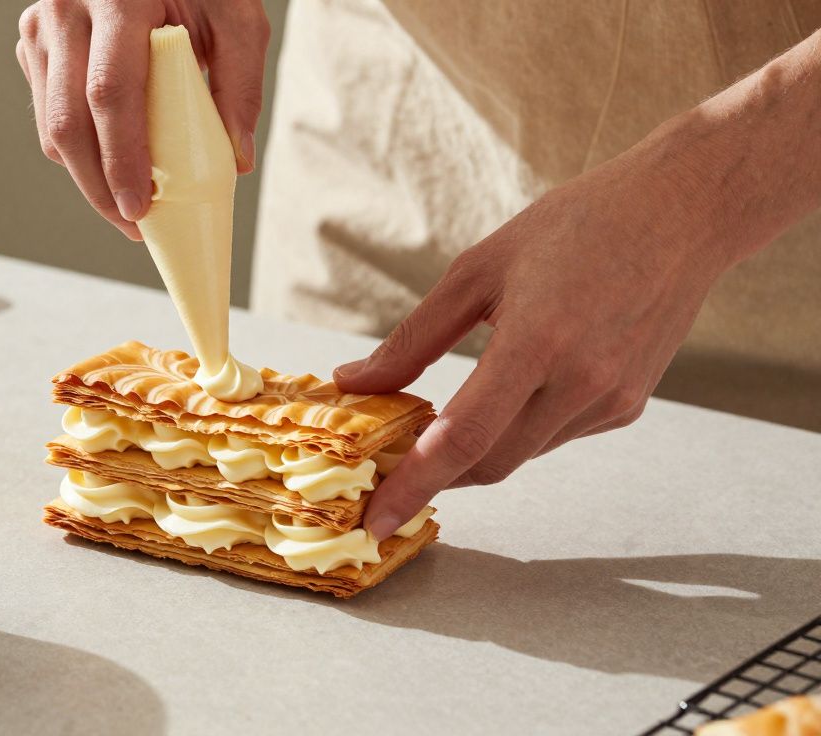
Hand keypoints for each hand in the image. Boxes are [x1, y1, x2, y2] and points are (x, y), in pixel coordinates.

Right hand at [16, 0, 269, 240]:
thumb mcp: (234, 14)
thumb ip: (241, 81)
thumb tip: (237, 159)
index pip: (109, 92)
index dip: (121, 158)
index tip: (140, 207)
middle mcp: (65, 9)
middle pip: (68, 122)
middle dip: (99, 188)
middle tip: (135, 224)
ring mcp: (40, 27)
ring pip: (52, 126)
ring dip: (87, 176)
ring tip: (129, 203)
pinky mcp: (34, 43)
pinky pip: (49, 114)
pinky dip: (80, 150)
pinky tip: (112, 165)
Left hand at [334, 119, 746, 538]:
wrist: (681, 212)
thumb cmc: (574, 226)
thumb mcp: (477, 269)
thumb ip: (412, 338)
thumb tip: (353, 382)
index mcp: (536, 341)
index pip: (462, 438)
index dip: (414, 486)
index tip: (376, 522)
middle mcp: (580, 381)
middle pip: (489, 463)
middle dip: (436, 478)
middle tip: (390, 474)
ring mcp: (611, 400)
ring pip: (521, 454)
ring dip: (476, 451)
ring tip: (439, 427)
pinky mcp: (627, 407)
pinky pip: (555, 436)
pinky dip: (518, 428)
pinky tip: (515, 390)